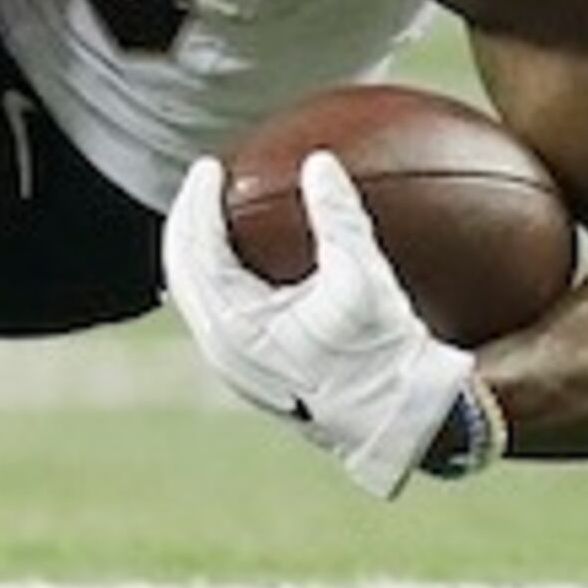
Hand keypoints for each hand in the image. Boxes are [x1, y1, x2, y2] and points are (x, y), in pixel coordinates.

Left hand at [162, 151, 481, 497]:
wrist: (405, 427)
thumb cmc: (387, 356)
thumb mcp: (367, 281)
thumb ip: (340, 218)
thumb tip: (320, 161)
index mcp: (234, 325)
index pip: (196, 249)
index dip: (198, 201)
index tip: (210, 166)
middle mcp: (221, 348)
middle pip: (181, 270)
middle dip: (189, 220)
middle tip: (206, 179)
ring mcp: (232, 365)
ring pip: (194, 294)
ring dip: (199, 250)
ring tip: (216, 211)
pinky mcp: (251, 374)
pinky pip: (215, 313)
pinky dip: (218, 277)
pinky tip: (244, 260)